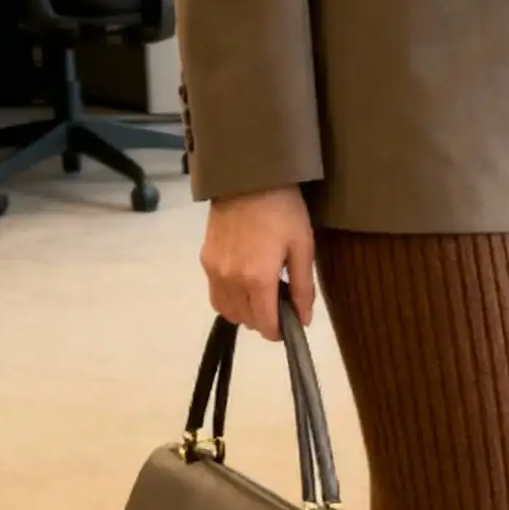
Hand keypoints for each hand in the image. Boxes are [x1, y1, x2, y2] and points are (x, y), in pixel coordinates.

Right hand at [201, 186, 314, 340]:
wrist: (247, 177)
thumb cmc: (283, 210)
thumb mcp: (303, 247)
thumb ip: (303, 288)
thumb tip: (304, 320)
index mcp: (258, 279)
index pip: (265, 324)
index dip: (279, 332)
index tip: (290, 324)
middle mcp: (231, 280)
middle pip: (245, 321)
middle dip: (264, 321)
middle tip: (279, 304)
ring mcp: (214, 271)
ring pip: (227, 311)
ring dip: (244, 312)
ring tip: (261, 295)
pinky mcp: (205, 260)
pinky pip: (215, 294)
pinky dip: (229, 298)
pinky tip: (243, 283)